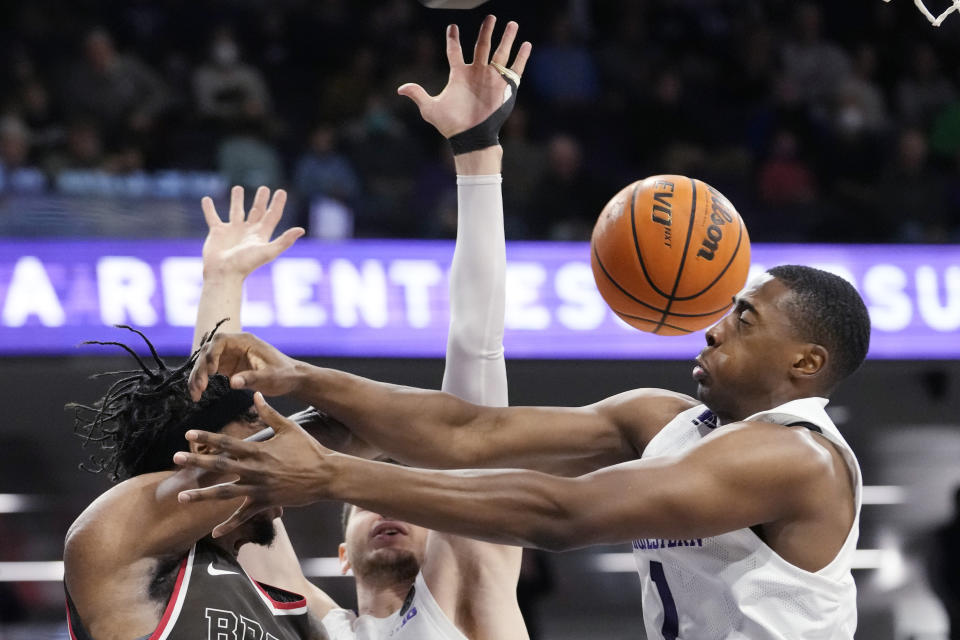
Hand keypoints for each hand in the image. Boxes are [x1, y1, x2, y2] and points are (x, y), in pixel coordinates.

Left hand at [173, 393, 333, 536]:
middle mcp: (255, 469)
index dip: (207, 437)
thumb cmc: (309, 449)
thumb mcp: (289, 428)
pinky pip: (244, 514)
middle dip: (196, 462)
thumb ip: (269, 414)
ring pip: (224, 492)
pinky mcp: (266, 502)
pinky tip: (214, 531)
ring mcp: (259, 487)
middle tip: (175, 459)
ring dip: (202, 495)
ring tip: (182, 497)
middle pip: (220, 465)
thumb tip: (255, 395)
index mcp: (259, 450)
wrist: (327, 475)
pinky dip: (229, 523)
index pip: (227, 442)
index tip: (188, 433)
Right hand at [188, 332, 302, 400]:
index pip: (220, 341)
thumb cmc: (284, 374)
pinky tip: (198, 393)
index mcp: (245, 341)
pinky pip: (209, 371)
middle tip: (199, 389)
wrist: (292, 378)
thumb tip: (233, 382)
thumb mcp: (270, 377)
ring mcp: (230, 355)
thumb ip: (252, 378)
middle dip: (200, 369)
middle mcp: (235, 345)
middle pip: (208, 352)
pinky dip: (202, 381)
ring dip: (197, 376)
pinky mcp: (228, 366)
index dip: (211, 354)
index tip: (211, 372)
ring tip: (195, 395)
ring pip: (205, 361)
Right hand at [201, 185, 304, 279]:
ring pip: (236, 211)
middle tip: (264, 188)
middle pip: (257, 212)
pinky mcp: (217, 233)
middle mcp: (248, 231)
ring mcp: (232, 231)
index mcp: (261, 234)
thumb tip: (301, 230)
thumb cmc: (245, 264)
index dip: (278, 204)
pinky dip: (209, 208)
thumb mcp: (267, 251)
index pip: (272, 215)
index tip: (281, 192)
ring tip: (237, 188)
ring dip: (237, 200)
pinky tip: (206, 199)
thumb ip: (284, 241)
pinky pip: (213, 217)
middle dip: (261, 200)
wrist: (223, 274)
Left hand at [398, 15, 531, 138]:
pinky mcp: (505, 87)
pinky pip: (515, 69)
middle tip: (490, 17)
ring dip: (507, 38)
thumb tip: (400, 89)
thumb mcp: (430, 109)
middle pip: (482, 46)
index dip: (453, 39)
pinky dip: (521, 57)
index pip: (455, 52)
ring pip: (501, 53)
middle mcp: (477, 73)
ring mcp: (492, 79)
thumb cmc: (451, 125)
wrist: (471, 138)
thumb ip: (418, 95)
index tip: (452, 27)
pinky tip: (526, 45)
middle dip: (486, 31)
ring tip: (512, 24)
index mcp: (459, 75)